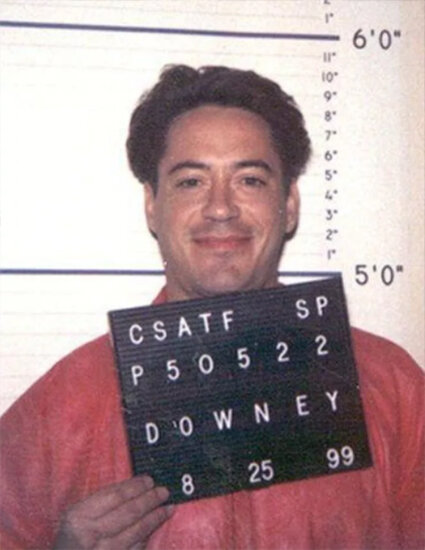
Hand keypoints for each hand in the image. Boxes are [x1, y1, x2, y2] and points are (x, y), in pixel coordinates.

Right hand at [53, 475, 173, 548]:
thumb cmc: (69, 541)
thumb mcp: (77, 518)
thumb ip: (101, 503)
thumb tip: (135, 487)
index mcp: (78, 516)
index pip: (115, 496)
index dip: (135, 487)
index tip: (150, 480)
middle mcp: (89, 536)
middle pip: (128, 513)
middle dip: (150, 500)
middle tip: (165, 492)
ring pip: (135, 533)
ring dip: (155, 519)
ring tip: (168, 508)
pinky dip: (145, 538)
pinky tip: (154, 528)